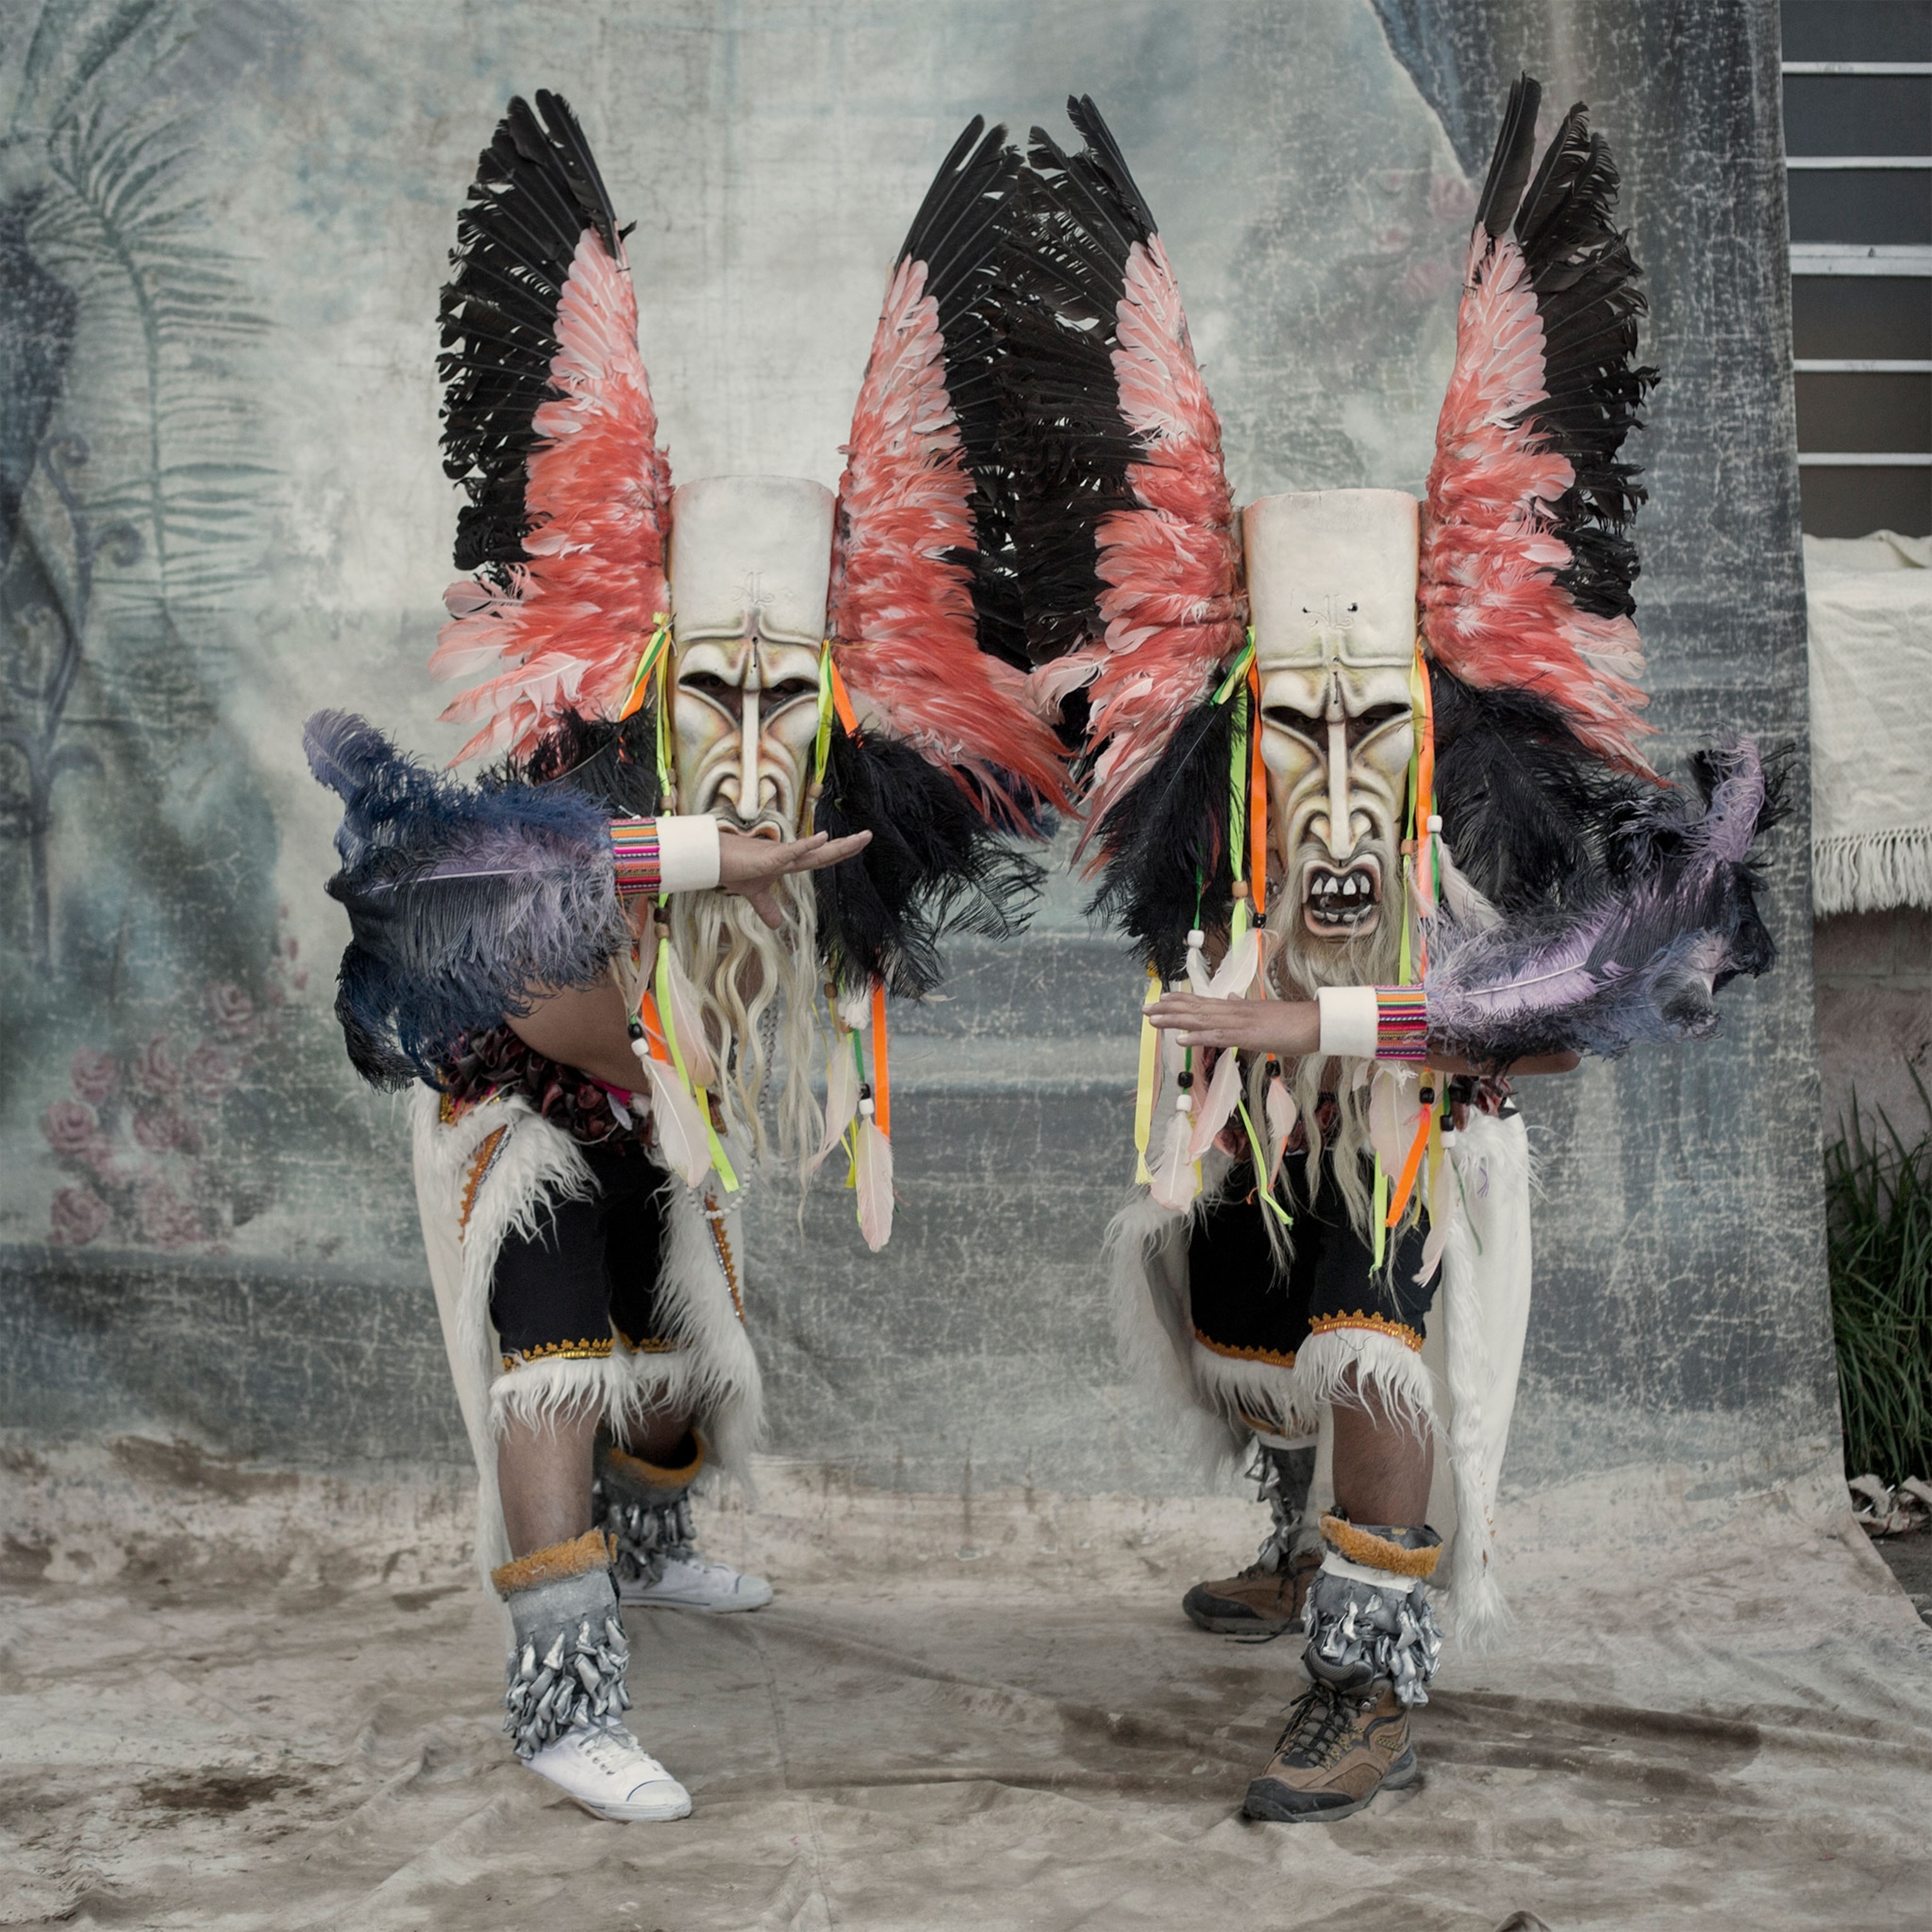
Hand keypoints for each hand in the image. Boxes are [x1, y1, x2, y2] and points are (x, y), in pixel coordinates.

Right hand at [718, 827, 871, 929]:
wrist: (715, 861)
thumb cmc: (733, 870)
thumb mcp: (754, 894)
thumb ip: (767, 906)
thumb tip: (776, 926)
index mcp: (789, 862)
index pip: (820, 857)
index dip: (838, 851)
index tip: (857, 842)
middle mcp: (789, 855)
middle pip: (824, 852)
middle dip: (847, 845)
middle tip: (868, 835)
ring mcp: (780, 854)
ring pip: (814, 850)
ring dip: (836, 845)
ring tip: (858, 838)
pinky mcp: (769, 856)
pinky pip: (791, 851)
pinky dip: (807, 845)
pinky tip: (823, 838)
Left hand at [1146, 992, 1319, 1056]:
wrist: (1314, 1022)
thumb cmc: (1291, 1021)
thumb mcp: (1263, 1013)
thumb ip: (1245, 1007)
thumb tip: (1232, 999)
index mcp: (1237, 1007)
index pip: (1202, 1001)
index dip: (1180, 1000)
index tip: (1160, 999)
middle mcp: (1233, 1011)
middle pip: (1195, 1008)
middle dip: (1169, 1009)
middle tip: (1145, 1010)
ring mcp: (1239, 1022)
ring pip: (1201, 1020)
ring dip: (1175, 1020)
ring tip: (1154, 1020)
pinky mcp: (1247, 1036)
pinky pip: (1217, 1037)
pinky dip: (1198, 1038)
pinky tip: (1181, 1041)